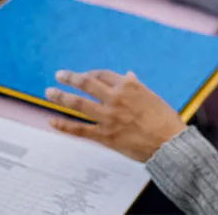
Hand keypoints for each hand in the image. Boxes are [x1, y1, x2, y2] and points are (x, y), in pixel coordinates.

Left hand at [46, 70, 186, 162]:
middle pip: (87, 84)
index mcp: (128, 86)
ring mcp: (108, 117)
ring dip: (61, 97)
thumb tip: (128, 75)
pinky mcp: (104, 136)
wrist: (168, 143)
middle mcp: (115, 98)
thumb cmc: (165, 120)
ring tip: (49, 92)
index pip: (103, 75)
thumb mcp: (152, 97)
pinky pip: (80, 129)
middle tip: (59, 75)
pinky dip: (64, 125)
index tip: (84, 75)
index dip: (91, 73)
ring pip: (78, 104)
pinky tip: (52, 121)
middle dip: (70, 78)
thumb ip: (137, 86)